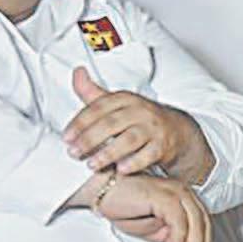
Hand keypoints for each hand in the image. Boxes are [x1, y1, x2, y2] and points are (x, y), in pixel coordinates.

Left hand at [65, 68, 210, 177]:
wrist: (176, 130)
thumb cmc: (139, 118)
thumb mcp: (117, 103)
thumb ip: (92, 92)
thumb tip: (77, 71)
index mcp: (125, 99)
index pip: (99, 108)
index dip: (80, 123)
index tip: (66, 137)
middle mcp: (140, 111)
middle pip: (112, 123)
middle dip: (89, 139)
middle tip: (73, 153)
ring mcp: (153, 128)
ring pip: (129, 139)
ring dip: (108, 153)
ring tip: (92, 164)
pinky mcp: (163, 146)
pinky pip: (148, 154)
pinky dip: (134, 162)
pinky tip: (120, 169)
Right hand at [93, 174, 210, 241]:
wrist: (101, 192)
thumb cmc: (123, 206)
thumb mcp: (151, 228)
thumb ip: (169, 236)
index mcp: (183, 197)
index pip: (203, 221)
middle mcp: (182, 192)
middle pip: (203, 222)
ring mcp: (174, 192)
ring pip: (195, 221)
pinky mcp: (162, 195)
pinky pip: (178, 219)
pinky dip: (180, 236)